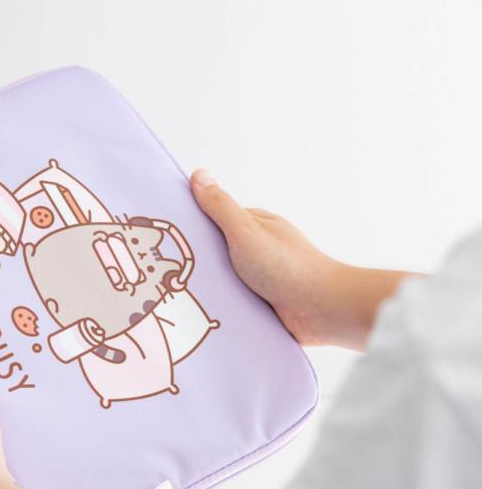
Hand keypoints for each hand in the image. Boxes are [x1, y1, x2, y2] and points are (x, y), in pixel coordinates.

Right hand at [190, 169, 411, 349]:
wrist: (322, 309)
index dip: (192, 227)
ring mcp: (261, 278)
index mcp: (255, 227)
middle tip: (166, 272)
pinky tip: (205, 314)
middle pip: (216, 253)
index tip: (168, 235)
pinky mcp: (262, 305)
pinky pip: (234, 304)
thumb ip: (220, 206)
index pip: (215, 221)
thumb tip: (199, 175)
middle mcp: (258, 250)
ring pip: (224, 281)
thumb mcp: (246, 231)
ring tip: (182, 297)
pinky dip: (223, 308)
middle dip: (198, 262)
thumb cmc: (287, 266)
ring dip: (211, 289)